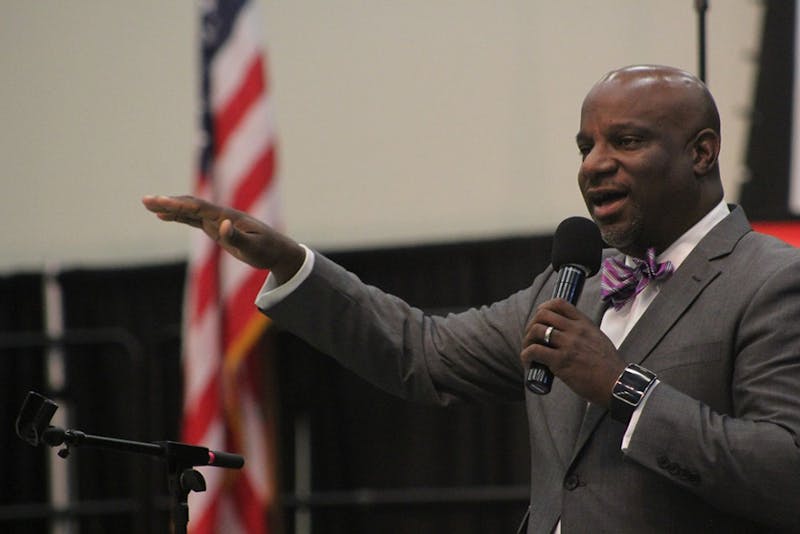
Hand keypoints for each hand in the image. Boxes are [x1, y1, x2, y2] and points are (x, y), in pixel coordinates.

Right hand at [142, 195, 304, 282]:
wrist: (278, 251)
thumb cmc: (267, 250)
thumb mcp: (254, 248)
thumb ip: (238, 238)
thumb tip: (223, 226)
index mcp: (228, 216)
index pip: (199, 207)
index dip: (179, 204)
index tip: (160, 202)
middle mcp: (221, 215)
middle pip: (190, 204)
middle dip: (168, 202)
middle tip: (145, 200)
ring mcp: (218, 220)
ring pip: (189, 210)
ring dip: (169, 207)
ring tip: (147, 204)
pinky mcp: (216, 228)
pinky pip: (193, 219)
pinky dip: (178, 216)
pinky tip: (163, 216)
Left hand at [520, 299, 625, 405]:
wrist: (618, 385)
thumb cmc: (609, 367)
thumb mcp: (598, 339)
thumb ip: (582, 333)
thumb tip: (563, 335)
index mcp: (584, 323)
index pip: (559, 303)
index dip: (544, 308)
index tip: (540, 319)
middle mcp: (575, 330)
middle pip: (543, 315)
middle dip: (532, 324)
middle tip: (531, 337)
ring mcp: (568, 345)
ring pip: (536, 331)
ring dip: (527, 340)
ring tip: (528, 351)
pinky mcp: (561, 361)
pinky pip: (535, 351)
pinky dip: (526, 355)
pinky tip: (529, 362)